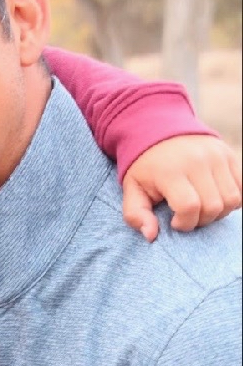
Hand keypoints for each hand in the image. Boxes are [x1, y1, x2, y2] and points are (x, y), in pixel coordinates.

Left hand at [122, 135, 241, 240]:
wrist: (160, 130)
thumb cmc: (146, 167)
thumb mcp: (132, 189)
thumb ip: (135, 214)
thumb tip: (151, 235)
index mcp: (171, 171)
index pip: (190, 207)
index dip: (184, 223)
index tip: (174, 222)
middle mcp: (197, 161)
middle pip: (213, 206)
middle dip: (202, 220)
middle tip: (188, 215)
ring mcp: (217, 156)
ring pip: (232, 199)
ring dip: (219, 211)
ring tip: (202, 207)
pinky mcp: (229, 155)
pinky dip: (233, 199)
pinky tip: (216, 198)